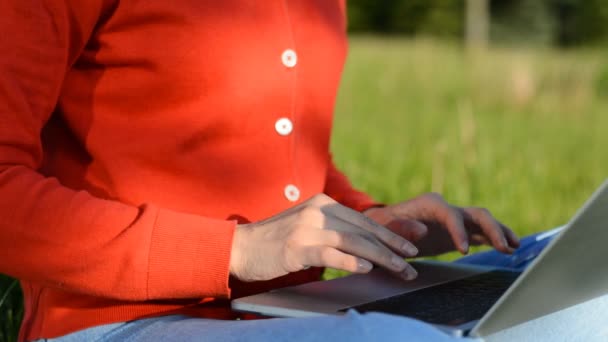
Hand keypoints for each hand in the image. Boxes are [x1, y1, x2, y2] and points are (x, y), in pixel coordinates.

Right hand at [229, 194, 418, 281]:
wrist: (242, 248)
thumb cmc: (277, 242)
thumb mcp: (307, 227)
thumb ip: (333, 230)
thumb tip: (366, 245)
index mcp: (323, 203)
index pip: (363, 220)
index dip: (390, 233)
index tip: (411, 244)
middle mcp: (318, 211)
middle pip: (363, 230)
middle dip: (392, 246)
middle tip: (412, 260)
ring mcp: (307, 227)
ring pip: (353, 241)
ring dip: (381, 257)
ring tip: (400, 269)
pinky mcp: (297, 246)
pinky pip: (331, 253)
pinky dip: (351, 261)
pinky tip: (367, 269)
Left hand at [364, 193, 519, 256]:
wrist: (384, 226)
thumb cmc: (383, 226)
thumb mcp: (385, 226)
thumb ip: (401, 227)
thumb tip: (422, 230)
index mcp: (430, 204)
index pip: (450, 214)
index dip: (459, 231)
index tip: (463, 250)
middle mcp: (446, 208)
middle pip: (476, 213)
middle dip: (492, 228)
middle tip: (504, 247)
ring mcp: (455, 220)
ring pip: (483, 222)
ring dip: (500, 232)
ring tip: (515, 246)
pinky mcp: (459, 232)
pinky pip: (481, 233)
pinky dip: (495, 239)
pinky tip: (510, 248)